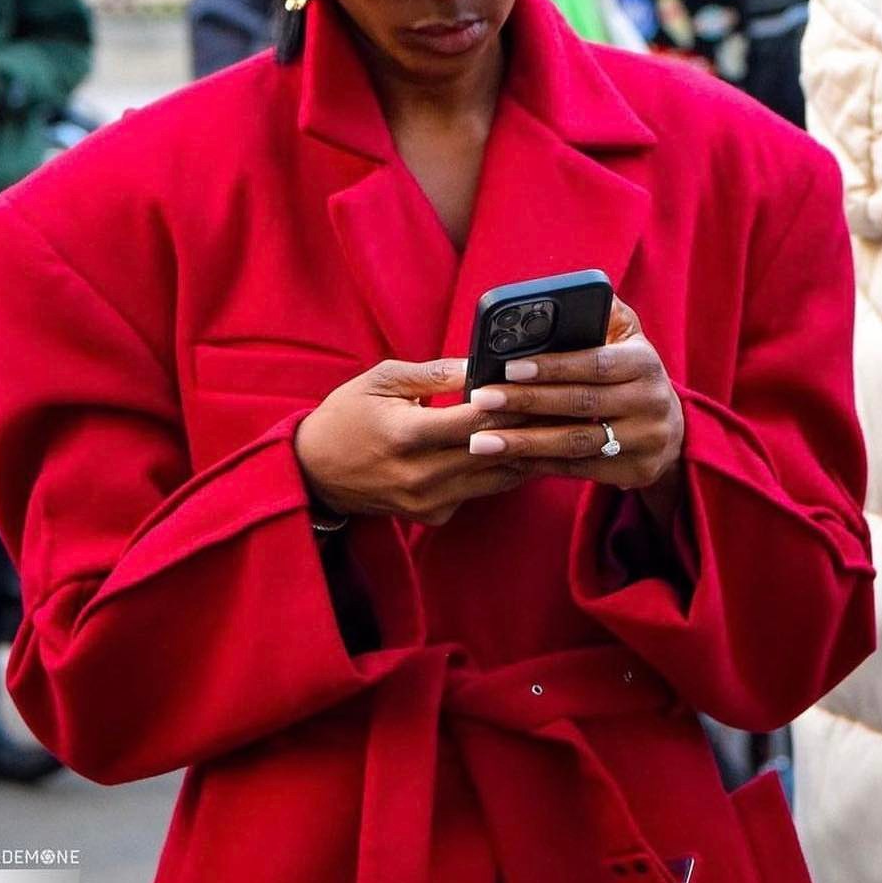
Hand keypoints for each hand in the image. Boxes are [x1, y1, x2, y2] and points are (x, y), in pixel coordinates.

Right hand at [294, 357, 534, 527]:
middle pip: (493, 452)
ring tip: (558, 431)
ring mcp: (427, 501)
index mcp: (405, 435)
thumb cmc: (347, 416)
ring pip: (495, 479)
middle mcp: (419, 475)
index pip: (474, 421)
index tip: (541, 388)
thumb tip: (481, 365)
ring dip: (528, 456)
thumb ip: (434, 374)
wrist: (315, 472)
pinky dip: (502, 473)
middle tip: (566, 409)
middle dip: (532, 430)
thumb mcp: (382, 380)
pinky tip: (523, 452)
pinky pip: (479, 493)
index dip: (511, 405)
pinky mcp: (432, 516)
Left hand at [464, 296, 684, 513]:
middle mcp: (650, 402)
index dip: (552, 366)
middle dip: (526, 401)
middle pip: (580, 403)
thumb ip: (599, 314)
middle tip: (481, 399)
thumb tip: (566, 291)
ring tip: (480, 440)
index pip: (594, 363)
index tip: (509, 367)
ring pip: (576, 443)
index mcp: (644, 363)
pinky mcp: (635, 472)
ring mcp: (645, 441)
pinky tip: (505, 459)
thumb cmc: (630, 374)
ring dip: (524, 442)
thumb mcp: (626, 339)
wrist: (672, 431)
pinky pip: (578, 469)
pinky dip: (539, 463)